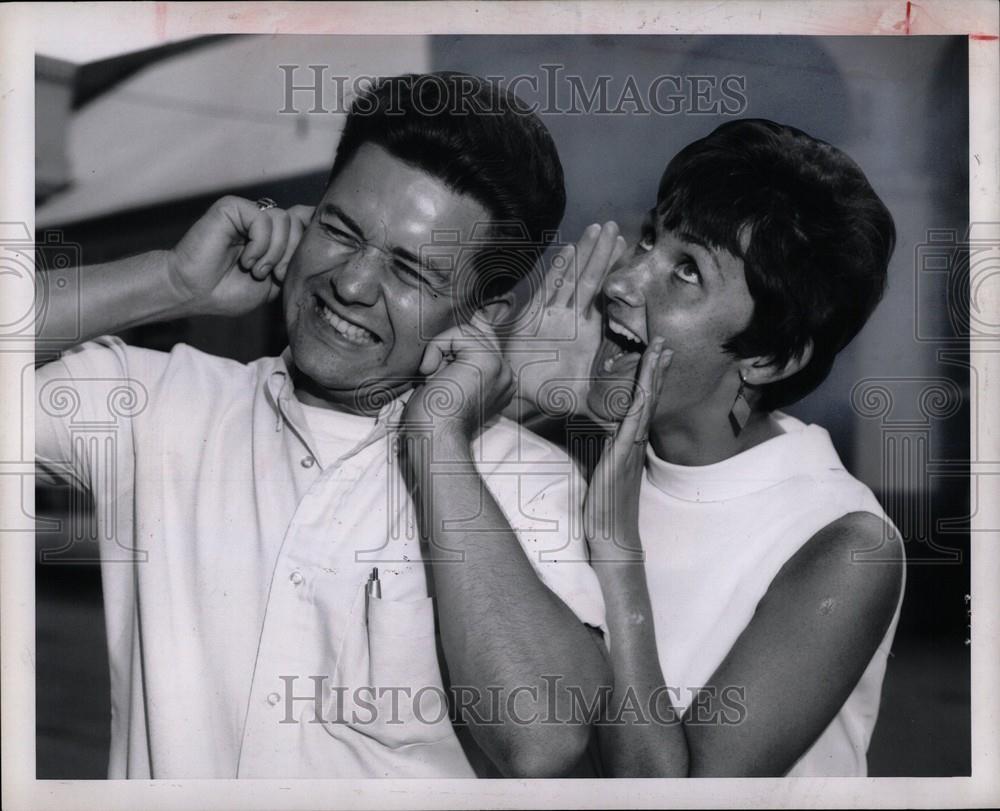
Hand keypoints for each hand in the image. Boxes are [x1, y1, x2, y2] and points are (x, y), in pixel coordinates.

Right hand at [166, 196, 314, 316]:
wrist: (194, 292)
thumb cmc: (228, 291)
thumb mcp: (275, 282)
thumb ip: (294, 259)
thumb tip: (314, 232)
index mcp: (273, 235)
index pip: (306, 221)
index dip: (308, 241)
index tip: (291, 269)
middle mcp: (261, 220)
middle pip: (299, 223)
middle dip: (291, 255)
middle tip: (273, 275)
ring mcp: (247, 213)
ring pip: (284, 220)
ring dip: (274, 253)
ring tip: (256, 270)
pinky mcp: (232, 208)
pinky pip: (262, 219)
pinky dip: (259, 245)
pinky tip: (246, 260)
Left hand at [402, 321, 514, 442]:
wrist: (433, 438)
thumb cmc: (434, 417)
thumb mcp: (450, 377)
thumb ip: (465, 350)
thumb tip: (480, 316)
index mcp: (501, 381)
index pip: (484, 341)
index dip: (459, 345)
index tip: (445, 369)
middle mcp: (506, 375)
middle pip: (475, 333)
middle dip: (448, 351)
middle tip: (438, 381)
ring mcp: (500, 367)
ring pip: (465, 332)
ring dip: (440, 354)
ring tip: (437, 380)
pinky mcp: (486, 360)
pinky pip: (457, 334)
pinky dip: (436, 350)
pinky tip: (433, 376)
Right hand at [502, 222, 627, 421]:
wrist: (520, 395)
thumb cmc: (553, 395)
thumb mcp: (588, 401)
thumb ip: (610, 404)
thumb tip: (635, 412)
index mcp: (588, 332)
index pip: (605, 298)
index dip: (615, 274)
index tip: (628, 251)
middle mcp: (572, 318)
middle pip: (591, 280)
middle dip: (603, 254)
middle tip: (616, 228)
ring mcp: (553, 315)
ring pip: (572, 279)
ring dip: (584, 254)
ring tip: (596, 230)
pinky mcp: (534, 318)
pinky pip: (547, 290)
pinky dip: (557, 271)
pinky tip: (566, 251)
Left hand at [584, 338, 670, 561]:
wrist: (613, 538)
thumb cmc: (606, 509)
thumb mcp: (604, 471)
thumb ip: (607, 451)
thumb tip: (604, 436)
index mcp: (630, 444)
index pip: (643, 404)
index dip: (650, 379)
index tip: (658, 356)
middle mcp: (634, 443)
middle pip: (649, 398)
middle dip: (656, 369)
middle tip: (664, 342)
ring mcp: (630, 450)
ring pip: (644, 406)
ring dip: (651, 378)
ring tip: (660, 353)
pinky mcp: (620, 460)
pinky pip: (631, 427)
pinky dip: (638, 406)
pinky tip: (643, 389)